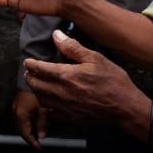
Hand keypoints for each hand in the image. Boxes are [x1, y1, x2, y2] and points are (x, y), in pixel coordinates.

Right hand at [12, 90, 47, 149]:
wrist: (29, 78)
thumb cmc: (37, 92)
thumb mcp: (43, 109)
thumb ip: (42, 124)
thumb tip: (42, 136)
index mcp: (21, 116)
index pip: (26, 134)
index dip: (32, 142)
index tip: (38, 148)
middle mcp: (15, 113)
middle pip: (21, 131)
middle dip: (29, 138)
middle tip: (37, 144)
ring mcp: (14, 108)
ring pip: (19, 126)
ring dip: (26, 132)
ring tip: (35, 136)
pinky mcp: (16, 104)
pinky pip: (19, 119)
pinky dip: (25, 125)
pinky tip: (32, 125)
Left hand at [24, 31, 147, 126]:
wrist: (125, 107)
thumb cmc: (113, 81)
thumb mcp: (95, 58)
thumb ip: (72, 47)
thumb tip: (56, 35)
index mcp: (66, 75)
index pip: (40, 69)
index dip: (31, 64)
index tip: (27, 61)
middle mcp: (62, 92)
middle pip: (36, 85)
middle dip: (30, 77)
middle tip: (28, 72)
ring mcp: (65, 107)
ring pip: (41, 99)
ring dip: (36, 91)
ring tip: (37, 84)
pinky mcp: (71, 118)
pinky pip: (51, 113)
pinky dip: (46, 105)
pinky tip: (49, 101)